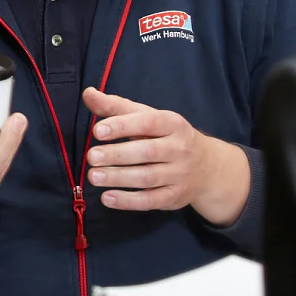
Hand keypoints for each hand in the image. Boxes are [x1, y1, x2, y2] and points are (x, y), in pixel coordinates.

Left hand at [82, 88, 249, 225]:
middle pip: (147, 152)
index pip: (148, 123)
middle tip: (91, 156)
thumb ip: (116, 107)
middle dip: (117, 155)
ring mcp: (179, 174)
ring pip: (147, 178)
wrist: (207, 167)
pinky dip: (128, 201)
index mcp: (172, 124)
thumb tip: (88, 94)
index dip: (122, 126)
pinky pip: (151, 201)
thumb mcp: (146, 116)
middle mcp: (179, 148)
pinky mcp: (175, 196)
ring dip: (118, 178)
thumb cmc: (166, 136)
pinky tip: (106, 198)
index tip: (97, 131)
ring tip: (93, 176)